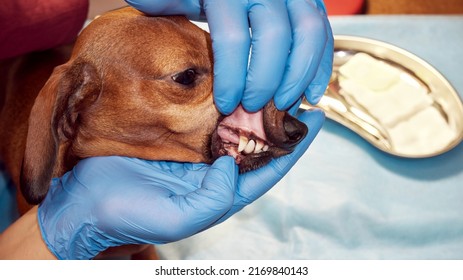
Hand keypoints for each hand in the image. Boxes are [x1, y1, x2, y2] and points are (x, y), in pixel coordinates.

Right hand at [38, 109, 323, 259]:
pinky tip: (234, 89)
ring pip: (234, 131)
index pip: (266, 171)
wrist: (88, 201)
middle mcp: (213, 174)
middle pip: (255, 148)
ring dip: (254, 112)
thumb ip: (213, 199)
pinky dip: (224, 106)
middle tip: (297, 97)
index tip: (314, 122)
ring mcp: (195, 155)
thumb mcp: (177, 218)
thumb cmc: (131, 216)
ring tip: (274, 88)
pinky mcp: (177, 139)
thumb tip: (234, 166)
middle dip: (278, 125)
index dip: (292, 149)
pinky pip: (208, 120)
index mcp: (219, 196)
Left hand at [125, 0, 332, 113]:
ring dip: (299, 75)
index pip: (233, 38)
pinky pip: (324, 32)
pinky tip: (312, 93)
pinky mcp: (311, 1)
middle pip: (275, 38)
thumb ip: (160, 0)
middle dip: (266, 81)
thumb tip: (144, 5)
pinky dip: (322, 64)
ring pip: (308, 34)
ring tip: (285, 105)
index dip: (231, 77)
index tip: (226, 104)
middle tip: (254, 108)